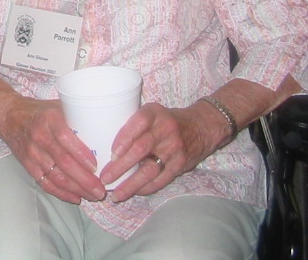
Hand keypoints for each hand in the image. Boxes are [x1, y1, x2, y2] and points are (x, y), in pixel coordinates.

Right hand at [0, 95, 106, 203]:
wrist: (9, 116)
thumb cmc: (40, 111)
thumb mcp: (57, 106)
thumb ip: (77, 116)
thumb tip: (107, 126)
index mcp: (49, 119)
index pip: (66, 138)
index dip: (81, 154)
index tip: (96, 166)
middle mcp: (39, 136)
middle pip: (63, 162)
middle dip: (84, 180)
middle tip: (101, 190)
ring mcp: (32, 152)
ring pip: (56, 176)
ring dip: (76, 189)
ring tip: (93, 195)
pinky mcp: (27, 164)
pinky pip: (45, 182)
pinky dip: (61, 193)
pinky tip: (75, 198)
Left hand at [103, 101, 220, 201]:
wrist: (202, 127)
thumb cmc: (167, 120)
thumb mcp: (152, 112)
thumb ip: (134, 125)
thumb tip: (105, 142)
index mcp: (154, 113)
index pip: (138, 123)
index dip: (124, 138)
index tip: (112, 154)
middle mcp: (165, 130)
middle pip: (140, 149)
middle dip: (120, 166)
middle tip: (105, 178)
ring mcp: (174, 148)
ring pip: (150, 169)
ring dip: (131, 184)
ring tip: (116, 194)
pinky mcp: (180, 164)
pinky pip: (161, 179)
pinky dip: (147, 187)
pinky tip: (135, 192)